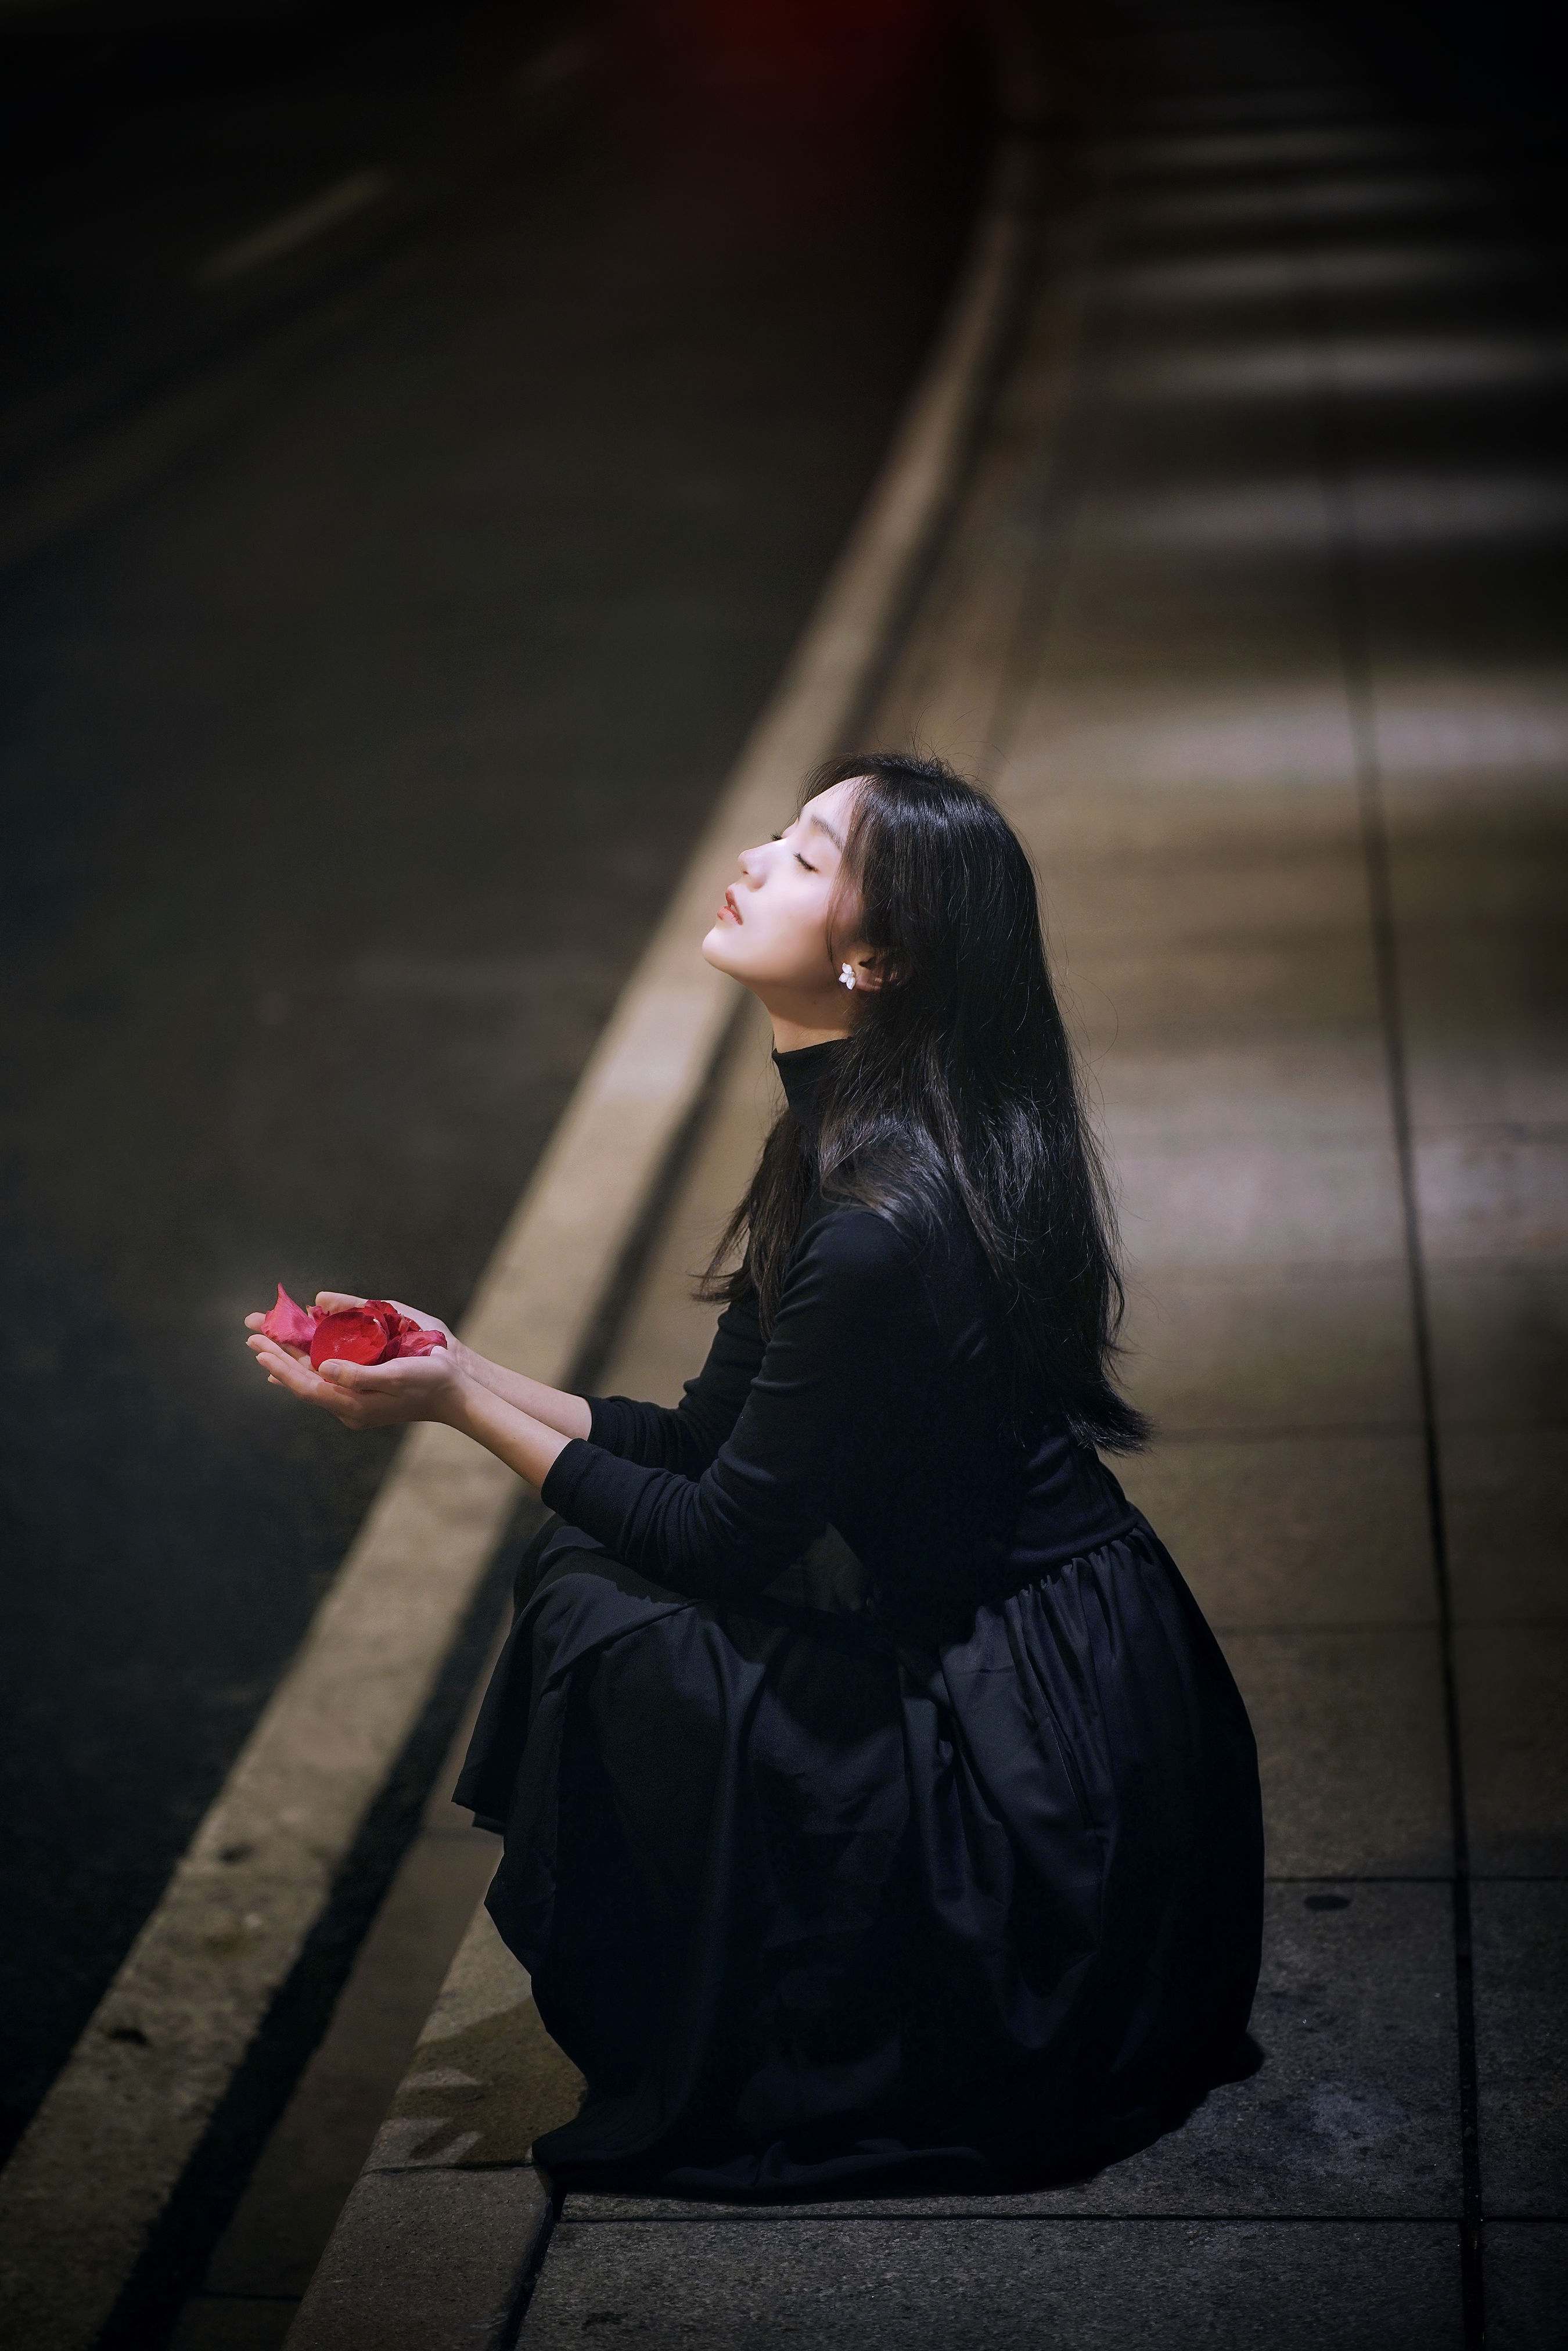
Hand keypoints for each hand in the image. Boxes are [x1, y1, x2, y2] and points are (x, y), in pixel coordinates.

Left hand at [245, 1327, 465, 1430]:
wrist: (456, 1396)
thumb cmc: (431, 1381)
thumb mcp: (397, 1375)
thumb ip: (360, 1374)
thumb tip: (323, 1368)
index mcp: (354, 1405)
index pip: (307, 1385)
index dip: (281, 1365)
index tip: (260, 1347)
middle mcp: (349, 1407)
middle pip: (303, 1382)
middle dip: (277, 1357)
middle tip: (252, 1335)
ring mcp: (354, 1403)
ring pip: (312, 1380)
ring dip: (289, 1359)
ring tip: (265, 1343)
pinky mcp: (361, 1395)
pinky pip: (325, 1380)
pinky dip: (307, 1365)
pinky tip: (296, 1362)